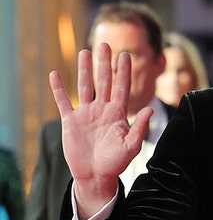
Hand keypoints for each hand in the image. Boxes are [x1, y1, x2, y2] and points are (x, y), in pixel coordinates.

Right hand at [49, 44, 151, 218]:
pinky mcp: (71, 121)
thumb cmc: (116, 163)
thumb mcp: (131, 146)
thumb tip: (150, 109)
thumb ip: (140, 127)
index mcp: (118, 114)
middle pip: (104, 81)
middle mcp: (102, 110)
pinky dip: (59, 89)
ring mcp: (86, 114)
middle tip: (104, 44)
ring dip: (84, 70)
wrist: (95, 176)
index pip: (122, 88)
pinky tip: (55, 74)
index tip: (125, 55)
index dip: (124, 72)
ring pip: (85, 87)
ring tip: (84, 52)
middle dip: (104, 63)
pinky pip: (64, 101)